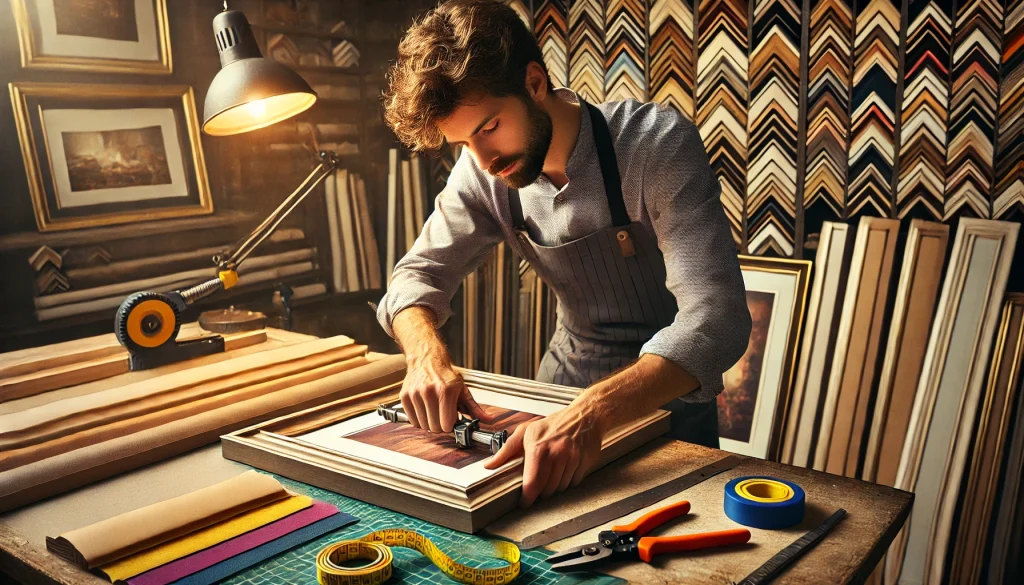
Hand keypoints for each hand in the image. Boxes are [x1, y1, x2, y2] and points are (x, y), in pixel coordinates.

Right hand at [401, 352, 489, 432]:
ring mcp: (415, 394)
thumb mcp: (463, 390)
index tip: (452, 420)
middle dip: (440, 425)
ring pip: (423, 425)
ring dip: (429, 423)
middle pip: (434, 427)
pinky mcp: (405, 396)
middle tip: (442, 416)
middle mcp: (429, 391)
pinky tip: (424, 410)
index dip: (450, 425)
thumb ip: (475, 408)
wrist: (426, 359)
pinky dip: (419, 420)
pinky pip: (412, 421)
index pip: (446, 424)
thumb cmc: (445, 376)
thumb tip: (488, 420)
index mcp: (446, 390)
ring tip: (434, 411)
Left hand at [483, 404, 604, 506]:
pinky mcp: (583, 463)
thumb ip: (506, 451)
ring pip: (560, 488)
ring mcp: (572, 459)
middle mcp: (556, 454)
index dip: (527, 498)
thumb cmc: (552, 424)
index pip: (532, 483)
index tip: (524, 503)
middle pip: (546, 490)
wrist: (583, 416)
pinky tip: (564, 472)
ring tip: (551, 476)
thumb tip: (489, 465)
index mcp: (538, 448)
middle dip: (540, 493)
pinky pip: (573, 483)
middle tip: (537, 487)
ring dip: (554, 488)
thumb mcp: (525, 432)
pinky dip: (567, 482)